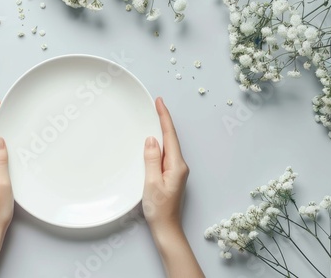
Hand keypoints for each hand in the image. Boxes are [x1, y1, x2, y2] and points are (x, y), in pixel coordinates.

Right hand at [142, 97, 203, 277]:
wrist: (166, 228)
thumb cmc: (159, 209)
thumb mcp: (152, 183)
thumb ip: (152, 160)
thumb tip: (151, 140)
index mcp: (176, 165)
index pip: (170, 136)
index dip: (164, 117)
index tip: (160, 102)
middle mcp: (179, 166)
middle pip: (171, 138)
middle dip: (163, 120)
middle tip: (156, 104)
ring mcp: (176, 171)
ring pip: (168, 145)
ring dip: (161, 131)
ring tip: (154, 117)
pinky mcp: (170, 175)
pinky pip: (165, 154)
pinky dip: (159, 143)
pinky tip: (153, 141)